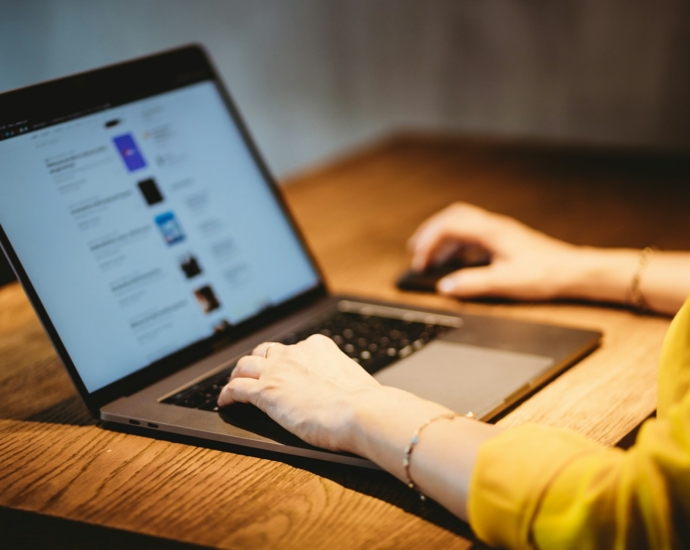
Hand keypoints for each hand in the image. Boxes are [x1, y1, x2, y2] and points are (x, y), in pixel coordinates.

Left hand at [217, 335, 381, 451]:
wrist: (361, 412)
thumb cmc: (365, 402)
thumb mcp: (352, 379)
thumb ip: (340, 380)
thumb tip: (346, 392)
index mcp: (318, 347)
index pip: (294, 348)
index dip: (284, 359)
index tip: (283, 368)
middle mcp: (295, 353)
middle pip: (265, 352)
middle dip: (258, 361)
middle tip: (255, 373)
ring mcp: (277, 370)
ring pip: (245, 365)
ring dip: (239, 374)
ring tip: (235, 383)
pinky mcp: (265, 391)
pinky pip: (236, 388)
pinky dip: (227, 394)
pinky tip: (225, 402)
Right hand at [408, 202, 580, 300]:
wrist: (576, 271)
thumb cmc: (546, 273)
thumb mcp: (505, 282)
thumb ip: (472, 284)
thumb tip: (445, 287)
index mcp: (491, 231)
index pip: (449, 226)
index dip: (429, 242)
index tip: (421, 262)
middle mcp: (494, 226)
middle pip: (453, 217)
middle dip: (430, 232)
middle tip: (416, 250)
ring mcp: (500, 232)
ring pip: (462, 224)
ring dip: (443, 237)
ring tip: (431, 256)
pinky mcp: (505, 241)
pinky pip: (473, 235)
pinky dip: (457, 245)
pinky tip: (456, 261)